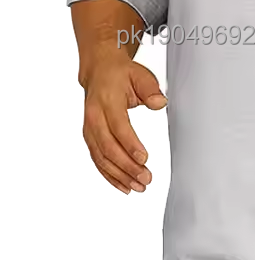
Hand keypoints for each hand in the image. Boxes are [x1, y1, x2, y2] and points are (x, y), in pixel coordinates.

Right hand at [81, 53, 166, 193]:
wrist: (99, 72)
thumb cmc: (121, 74)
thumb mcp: (140, 75)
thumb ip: (151, 90)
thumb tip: (160, 103)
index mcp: (107, 101)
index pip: (118, 127)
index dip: (130, 145)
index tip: (144, 159)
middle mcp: (94, 117)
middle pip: (108, 147)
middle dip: (127, 167)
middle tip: (145, 178)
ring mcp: (89, 129)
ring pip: (101, 158)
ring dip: (119, 175)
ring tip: (138, 186)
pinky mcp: (90, 138)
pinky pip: (98, 160)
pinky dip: (109, 175)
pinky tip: (123, 186)